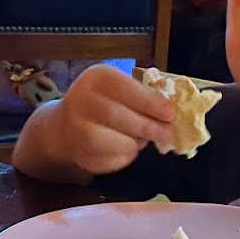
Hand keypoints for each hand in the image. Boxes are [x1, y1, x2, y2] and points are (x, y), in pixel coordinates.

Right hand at [56, 66, 174, 176]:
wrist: (69, 125)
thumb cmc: (106, 103)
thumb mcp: (122, 89)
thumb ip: (144, 96)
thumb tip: (170, 114)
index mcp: (96, 78)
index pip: (124, 88)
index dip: (149, 102)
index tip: (170, 114)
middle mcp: (80, 100)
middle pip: (116, 116)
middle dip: (147, 127)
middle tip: (167, 134)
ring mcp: (76, 129)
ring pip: (111, 141)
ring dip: (134, 143)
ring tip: (143, 140)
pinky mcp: (80, 154)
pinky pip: (108, 160)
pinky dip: (124, 157)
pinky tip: (127, 149)